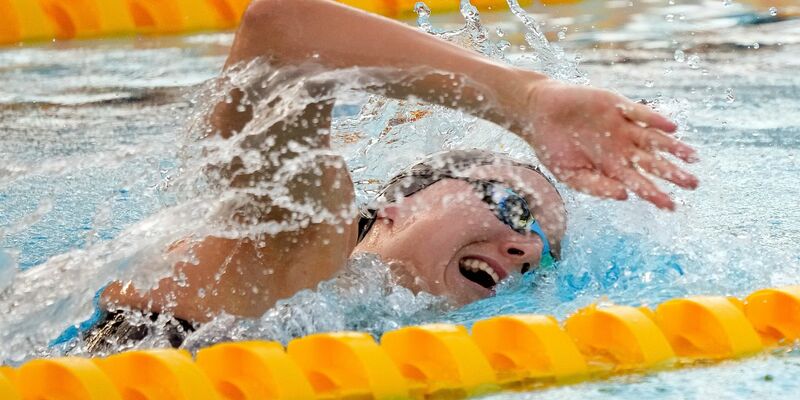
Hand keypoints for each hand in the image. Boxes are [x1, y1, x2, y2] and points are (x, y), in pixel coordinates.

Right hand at [515, 79, 697, 209]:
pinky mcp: (616, 106)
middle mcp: (621, 148)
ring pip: (653, 139)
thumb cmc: (552, 147)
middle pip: (652, 163)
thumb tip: (625, 196)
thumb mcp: (570, 174)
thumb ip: (596, 186)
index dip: (655, 195)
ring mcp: (621, 127)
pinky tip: (671, 128)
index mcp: (611, 168)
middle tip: (692, 184)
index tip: (671, 206)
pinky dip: (655, 120)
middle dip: (672, 173)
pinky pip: (640, 114)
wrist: (538, 113)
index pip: (639, 183)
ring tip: (692, 157)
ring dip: (673, 147)